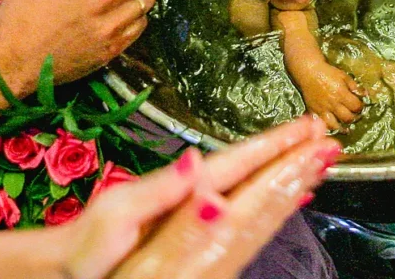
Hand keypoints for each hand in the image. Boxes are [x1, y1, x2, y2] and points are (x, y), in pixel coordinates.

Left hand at [60, 117, 335, 278]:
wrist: (68, 266)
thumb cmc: (87, 246)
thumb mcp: (119, 216)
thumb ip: (158, 191)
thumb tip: (198, 162)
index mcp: (180, 183)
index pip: (237, 159)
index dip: (274, 144)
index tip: (308, 128)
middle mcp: (192, 189)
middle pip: (250, 164)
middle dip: (288, 148)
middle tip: (326, 132)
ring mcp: (193, 205)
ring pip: (249, 181)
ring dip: (283, 167)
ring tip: (314, 154)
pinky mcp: (193, 225)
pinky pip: (241, 201)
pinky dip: (266, 192)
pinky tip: (285, 194)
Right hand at [296, 61, 363, 129]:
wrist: (309, 73)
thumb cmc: (328, 73)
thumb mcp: (344, 76)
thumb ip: (355, 86)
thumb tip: (365, 94)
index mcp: (341, 93)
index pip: (356, 106)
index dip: (360, 107)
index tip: (360, 106)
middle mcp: (333, 103)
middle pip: (348, 118)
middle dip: (354, 118)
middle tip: (355, 115)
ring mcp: (323, 110)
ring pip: (335, 126)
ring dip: (343, 127)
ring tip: (346, 127)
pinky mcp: (314, 112)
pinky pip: (322, 124)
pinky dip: (330, 128)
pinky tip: (334, 126)